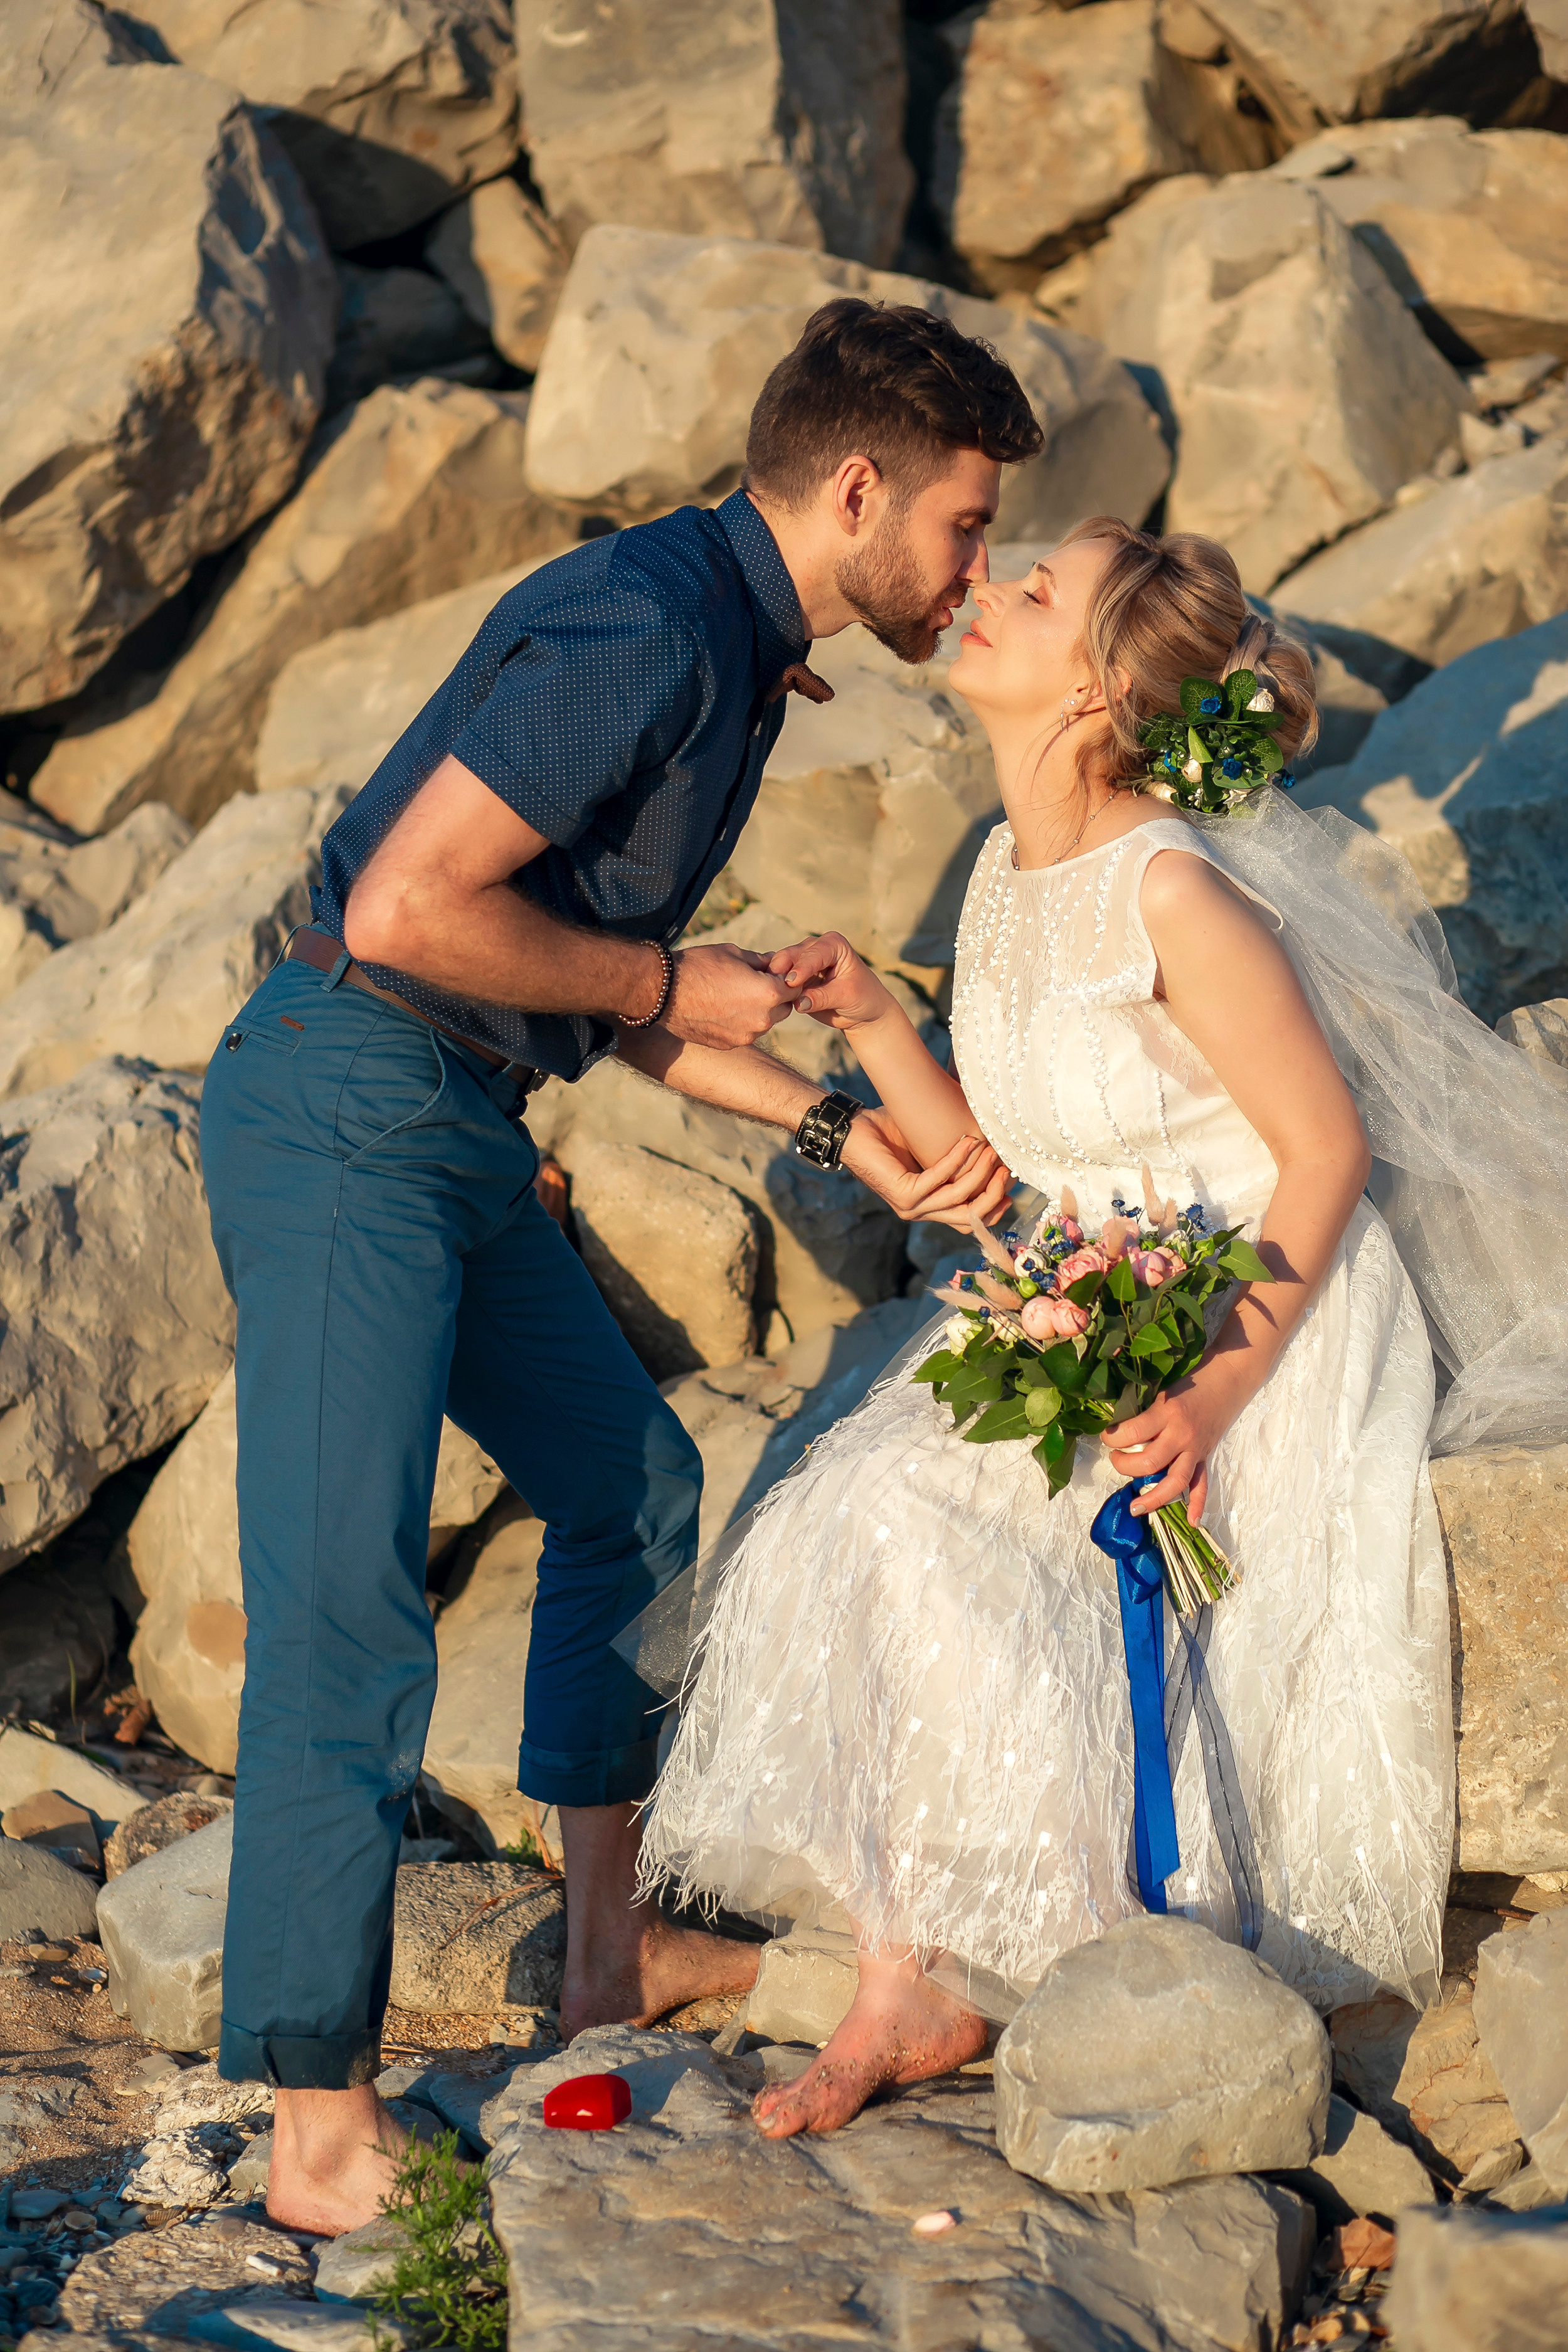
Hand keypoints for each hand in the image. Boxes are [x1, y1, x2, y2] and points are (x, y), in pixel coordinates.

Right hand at [660, 943, 800, 1049]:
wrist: (664, 991)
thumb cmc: (699, 966)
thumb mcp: (734, 953)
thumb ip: (761, 961)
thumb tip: (775, 963)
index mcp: (769, 993)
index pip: (795, 988)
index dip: (787, 979)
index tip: (775, 973)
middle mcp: (762, 1019)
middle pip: (784, 1009)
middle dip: (776, 996)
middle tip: (755, 983)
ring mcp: (746, 1035)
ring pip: (764, 1023)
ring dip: (758, 1011)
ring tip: (734, 996)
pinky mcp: (729, 1044)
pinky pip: (745, 1033)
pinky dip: (740, 1022)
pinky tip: (721, 1009)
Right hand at [766, 933, 891, 1030]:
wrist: (863, 1012)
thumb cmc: (863, 998)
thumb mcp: (846, 996)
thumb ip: (822, 998)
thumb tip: (798, 1003)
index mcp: (832, 944)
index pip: (813, 954)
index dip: (801, 968)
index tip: (791, 982)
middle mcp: (815, 948)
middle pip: (791, 956)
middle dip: (780, 970)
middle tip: (771, 986)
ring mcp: (802, 963)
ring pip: (781, 968)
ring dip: (773, 979)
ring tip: (766, 993)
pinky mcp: (794, 979)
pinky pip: (780, 982)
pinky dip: (773, 988)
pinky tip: (766, 997)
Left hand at [841, 1108, 1012, 1231]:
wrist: (850, 1130)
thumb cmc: (887, 1133)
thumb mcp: (929, 1148)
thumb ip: (955, 1156)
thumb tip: (991, 1143)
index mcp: (928, 1206)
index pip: (970, 1219)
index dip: (994, 1204)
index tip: (1011, 1179)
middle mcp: (920, 1212)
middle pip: (969, 1216)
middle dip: (994, 1193)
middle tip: (1008, 1167)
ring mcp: (910, 1207)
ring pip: (958, 1198)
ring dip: (980, 1173)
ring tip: (992, 1149)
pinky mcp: (902, 1194)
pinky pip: (938, 1180)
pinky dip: (956, 1161)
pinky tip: (968, 1142)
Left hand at [1101, 1368, 1244, 1521]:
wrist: (1228, 1379)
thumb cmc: (1190, 1381)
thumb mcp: (1162, 1391)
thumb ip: (1144, 1412)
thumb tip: (1117, 1429)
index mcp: (1168, 1413)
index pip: (1133, 1433)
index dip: (1112, 1437)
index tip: (1106, 1435)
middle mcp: (1182, 1435)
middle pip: (1149, 1463)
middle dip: (1125, 1465)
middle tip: (1116, 1457)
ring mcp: (1196, 1449)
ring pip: (1175, 1482)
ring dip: (1153, 1497)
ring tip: (1135, 1508)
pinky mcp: (1205, 1457)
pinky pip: (1202, 1485)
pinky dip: (1198, 1505)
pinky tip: (1192, 1522)